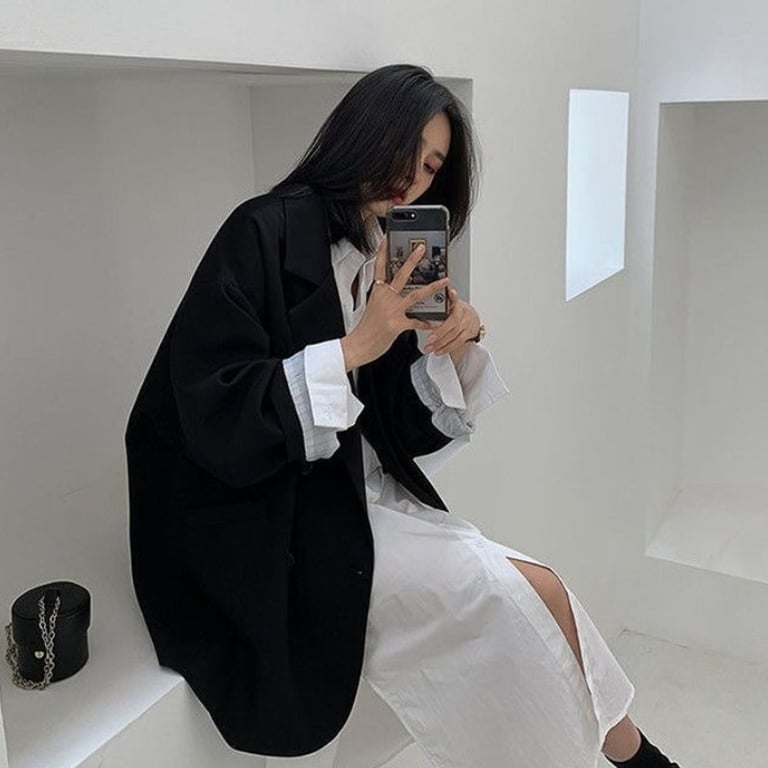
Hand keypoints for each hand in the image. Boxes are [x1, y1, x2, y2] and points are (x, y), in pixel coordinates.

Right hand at [341, 238, 449, 370]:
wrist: (358, 345)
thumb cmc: (365, 328)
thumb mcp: (373, 306)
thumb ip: (384, 296)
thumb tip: (393, 289)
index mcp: (377, 291)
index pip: (379, 267)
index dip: (383, 251)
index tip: (387, 238)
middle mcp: (384, 298)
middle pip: (400, 275)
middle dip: (412, 260)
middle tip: (421, 249)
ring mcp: (391, 310)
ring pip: (415, 295)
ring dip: (432, 288)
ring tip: (444, 281)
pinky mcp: (397, 324)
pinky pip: (416, 322)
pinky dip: (427, 323)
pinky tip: (436, 321)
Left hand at [423, 288, 480, 362]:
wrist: (473, 318)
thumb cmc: (457, 311)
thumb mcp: (450, 305)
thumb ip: (440, 304)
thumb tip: (423, 297)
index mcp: (456, 304)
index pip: (455, 299)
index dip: (453, 297)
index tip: (451, 293)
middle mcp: (463, 313)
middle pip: (453, 322)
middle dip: (440, 332)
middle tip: (430, 338)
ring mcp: (467, 324)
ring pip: (454, 335)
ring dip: (441, 343)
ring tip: (430, 348)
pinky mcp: (469, 334)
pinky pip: (457, 342)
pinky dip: (447, 348)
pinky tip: (438, 351)